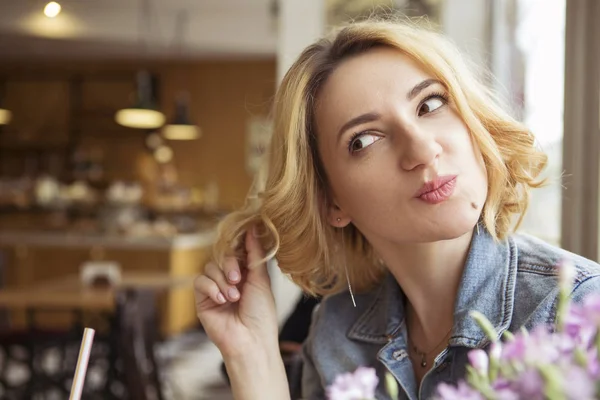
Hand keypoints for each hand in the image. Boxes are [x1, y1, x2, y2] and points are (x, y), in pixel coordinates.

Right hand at [194, 227, 278, 357]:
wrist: (250, 340)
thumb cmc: (261, 313)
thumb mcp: (261, 279)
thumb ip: (254, 254)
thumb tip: (253, 228)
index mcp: (246, 274)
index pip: (236, 251)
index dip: (238, 246)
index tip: (242, 239)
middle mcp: (229, 279)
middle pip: (221, 256)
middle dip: (229, 264)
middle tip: (238, 278)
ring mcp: (215, 289)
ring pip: (209, 268)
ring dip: (222, 280)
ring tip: (233, 297)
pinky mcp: (202, 300)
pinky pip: (200, 282)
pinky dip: (211, 288)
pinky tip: (222, 300)